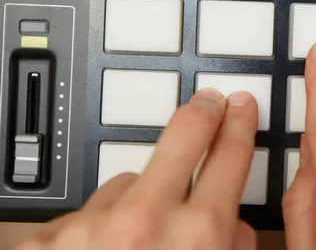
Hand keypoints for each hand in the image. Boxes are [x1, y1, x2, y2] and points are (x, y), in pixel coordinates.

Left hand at [17, 89, 258, 249]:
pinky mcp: (52, 238)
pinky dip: (101, 228)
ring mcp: (94, 225)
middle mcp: (146, 221)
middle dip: (202, 114)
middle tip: (210, 103)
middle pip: (183, 134)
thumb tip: (239, 229)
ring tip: (139, 244)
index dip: (240, 127)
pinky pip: (90, 214)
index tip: (240, 109)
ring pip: (130, 183)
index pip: (230, 157)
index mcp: (197, 238)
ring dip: (141, 198)